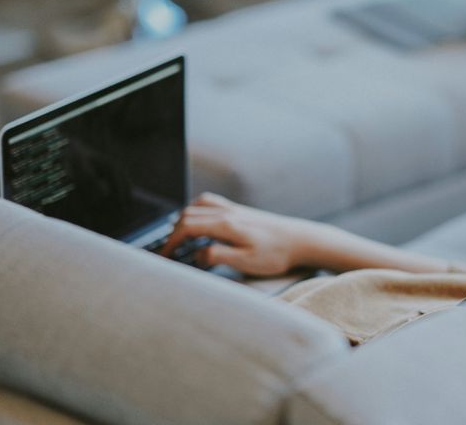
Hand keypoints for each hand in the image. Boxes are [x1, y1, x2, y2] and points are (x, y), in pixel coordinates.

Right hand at [159, 193, 315, 276]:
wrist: (301, 240)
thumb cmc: (276, 254)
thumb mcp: (247, 262)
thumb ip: (219, 256)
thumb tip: (197, 253)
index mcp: (226, 225)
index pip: (187, 227)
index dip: (170, 242)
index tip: (163, 258)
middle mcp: (228, 213)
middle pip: (188, 214)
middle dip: (172, 232)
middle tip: (167, 252)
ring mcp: (234, 209)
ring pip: (198, 206)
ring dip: (183, 219)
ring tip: (178, 237)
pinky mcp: (241, 211)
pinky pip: (211, 203)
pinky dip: (197, 210)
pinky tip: (200, 222)